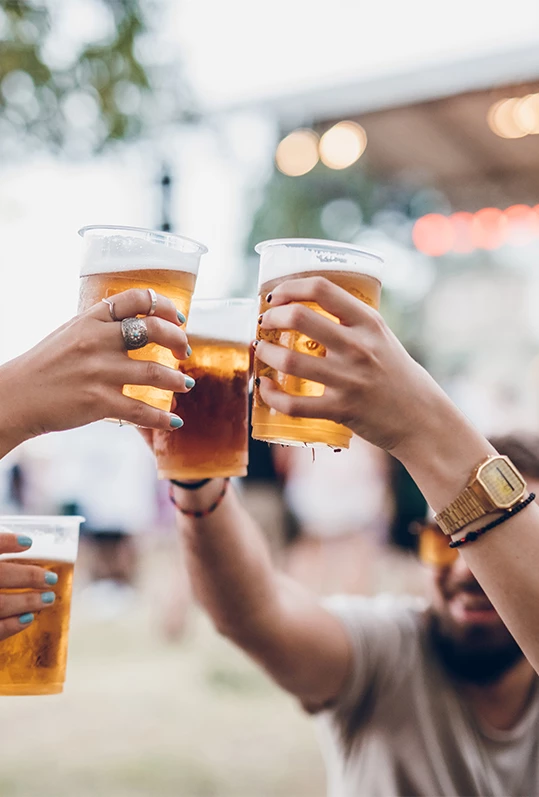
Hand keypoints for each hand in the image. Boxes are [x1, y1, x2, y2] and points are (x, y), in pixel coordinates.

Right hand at [0, 289, 194, 451]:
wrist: (17, 397)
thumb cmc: (46, 365)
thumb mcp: (71, 333)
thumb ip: (101, 327)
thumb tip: (137, 326)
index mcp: (91, 319)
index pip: (137, 298)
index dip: (166, 306)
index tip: (179, 319)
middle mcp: (97, 340)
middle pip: (154, 330)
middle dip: (178, 340)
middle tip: (184, 352)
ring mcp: (99, 371)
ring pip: (154, 372)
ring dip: (177, 380)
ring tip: (185, 384)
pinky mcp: (99, 401)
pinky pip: (141, 410)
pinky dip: (163, 418)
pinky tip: (175, 420)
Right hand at [0, 534, 57, 640]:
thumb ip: (0, 554)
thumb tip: (27, 545)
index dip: (6, 541)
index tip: (28, 542)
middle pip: (1, 575)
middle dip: (28, 576)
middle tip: (51, 579)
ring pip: (0, 604)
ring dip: (27, 602)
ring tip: (49, 599)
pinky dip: (12, 626)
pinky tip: (28, 619)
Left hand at [255, 276, 451, 458]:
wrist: (422, 419)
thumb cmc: (397, 375)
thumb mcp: (381, 337)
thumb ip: (351, 322)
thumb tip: (306, 308)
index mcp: (369, 322)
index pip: (322, 289)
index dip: (290, 287)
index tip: (275, 296)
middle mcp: (358, 347)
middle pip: (299, 318)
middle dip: (271, 318)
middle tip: (264, 323)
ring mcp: (349, 379)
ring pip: (289, 360)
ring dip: (266, 354)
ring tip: (262, 352)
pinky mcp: (341, 410)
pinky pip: (294, 404)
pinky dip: (271, 395)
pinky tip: (265, 388)